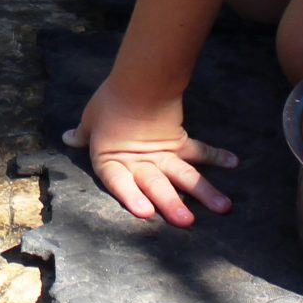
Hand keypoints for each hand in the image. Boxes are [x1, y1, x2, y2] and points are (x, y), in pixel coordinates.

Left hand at [66, 83, 235, 226]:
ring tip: (224, 207)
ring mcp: (163, 153)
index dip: (131, 197)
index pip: (120, 182)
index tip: (145, 213)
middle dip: (172, 204)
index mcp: (114, 159)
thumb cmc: (109, 102)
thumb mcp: (91, 119)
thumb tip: (68, 138)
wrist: (136, 79)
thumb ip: (83, 134)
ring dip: (204, 191)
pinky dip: (217, 156)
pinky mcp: (178, 141)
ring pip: (184, 175)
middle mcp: (141, 161)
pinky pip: (199, 151)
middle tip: (187, 222)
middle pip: (156, 185)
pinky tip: (234, 163)